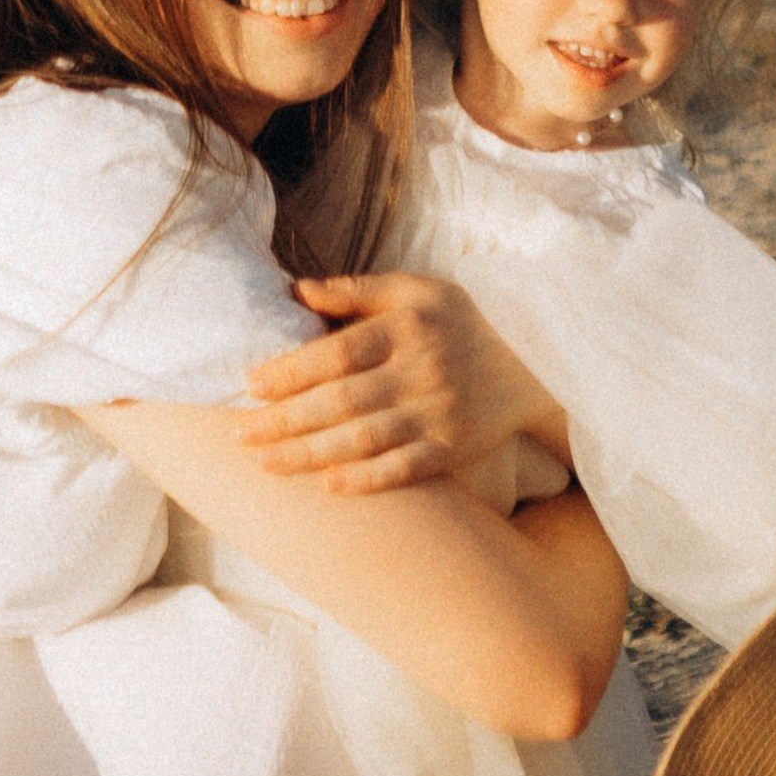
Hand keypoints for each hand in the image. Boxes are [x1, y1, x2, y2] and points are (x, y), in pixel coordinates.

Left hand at [237, 273, 569, 496]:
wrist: (535, 361)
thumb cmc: (459, 321)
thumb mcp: (415, 289)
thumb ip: (355, 290)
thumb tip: (295, 291)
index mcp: (407, 328)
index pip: (338, 352)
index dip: (292, 371)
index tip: (251, 386)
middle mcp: (421, 372)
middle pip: (342, 401)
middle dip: (286, 420)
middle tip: (240, 434)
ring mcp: (438, 413)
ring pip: (365, 439)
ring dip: (311, 454)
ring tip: (265, 463)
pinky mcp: (454, 448)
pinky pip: (405, 469)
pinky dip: (367, 479)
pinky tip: (328, 486)